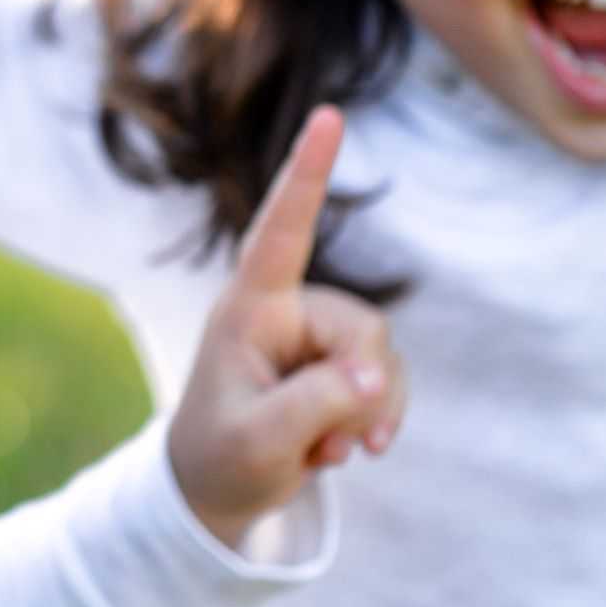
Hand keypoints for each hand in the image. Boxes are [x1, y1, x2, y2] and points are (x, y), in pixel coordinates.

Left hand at [166, 107, 404, 546]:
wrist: (216, 491)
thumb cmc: (220, 457)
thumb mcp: (258, 442)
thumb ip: (314, 406)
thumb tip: (373, 379)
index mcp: (249, 309)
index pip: (282, 231)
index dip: (307, 174)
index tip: (329, 115)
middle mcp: (288, 312)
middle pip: (361, 330)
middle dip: (358, 392)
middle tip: (327, 442)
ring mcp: (319, 339)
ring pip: (382, 358)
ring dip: (367, 415)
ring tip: (324, 451)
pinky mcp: (343, 368)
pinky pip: (389, 382)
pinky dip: (377, 421)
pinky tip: (345, 451)